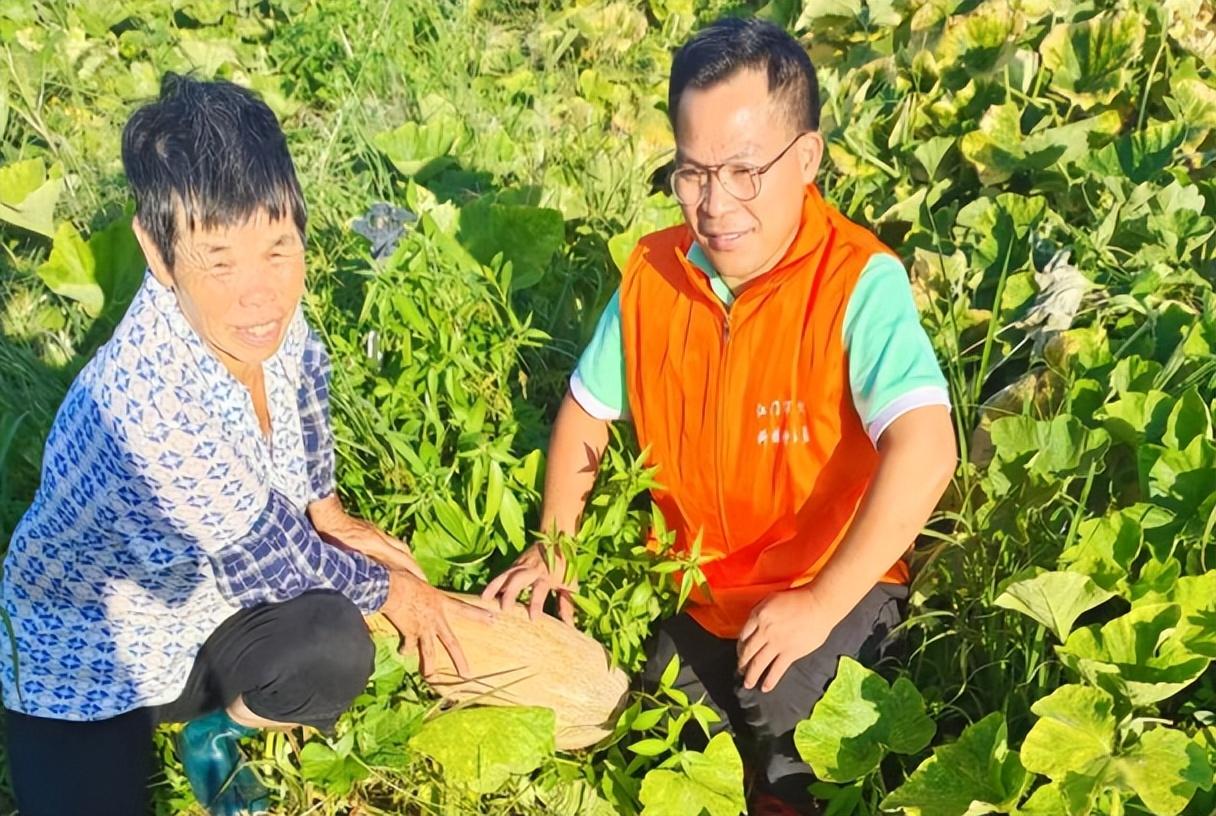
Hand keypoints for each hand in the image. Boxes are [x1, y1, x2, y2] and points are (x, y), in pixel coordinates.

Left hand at [311, 497, 425, 579]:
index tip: (423, 582)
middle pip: (405, 552)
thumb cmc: (330, 537)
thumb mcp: (342, 557)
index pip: (402, 559)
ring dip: (407, 557)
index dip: (414, 572)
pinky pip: (390, 540)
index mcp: (375, 545)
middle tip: (422, 580)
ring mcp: (376, 531)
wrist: (326, 514)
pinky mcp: (371, 528)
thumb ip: (358, 568)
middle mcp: (380, 537)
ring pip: (399, 545)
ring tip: (412, 570)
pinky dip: (396, 550)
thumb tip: (369, 582)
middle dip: (415, 567)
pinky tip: (393, 557)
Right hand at [381, 570, 490, 677]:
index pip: (465, 609)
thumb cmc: (404, 579)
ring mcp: (423, 628)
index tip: (493, 620)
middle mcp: (435, 618)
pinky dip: (405, 650)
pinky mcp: (409, 633)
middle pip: (451, 643)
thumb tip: (421, 582)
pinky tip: (402, 653)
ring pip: (429, 652)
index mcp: (441, 602)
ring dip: (430, 666)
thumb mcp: (420, 579)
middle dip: (459, 660)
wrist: (390, 587)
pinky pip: (408, 646)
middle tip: (467, 675)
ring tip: (432, 677)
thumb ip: (424, 586)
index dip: (479, 615)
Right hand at [481, 543, 576, 623]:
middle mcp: (532, 569)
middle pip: (518, 579)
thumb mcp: (570, 584)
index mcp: (547, 575)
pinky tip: (485, 594)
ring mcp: (520, 565)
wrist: (556, 539)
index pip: (540, 589)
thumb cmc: (565, 566)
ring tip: (484, 598)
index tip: (532, 618)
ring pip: (505, 575)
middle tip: (504, 608)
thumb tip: (570, 626)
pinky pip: (502, 574)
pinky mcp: (514, 564)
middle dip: (510, 593)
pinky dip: (493, 583)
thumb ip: (567, 604)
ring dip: (494, 586)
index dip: (536, 603)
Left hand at [737, 588, 831, 692]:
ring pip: (758, 663)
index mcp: (758, 616)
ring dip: (751, 675)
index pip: (743, 635)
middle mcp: (764, 631)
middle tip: (740, 670)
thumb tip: (753, 625)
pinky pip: (776, 670)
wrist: (819, 605)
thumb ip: (759, 611)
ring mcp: (776, 643)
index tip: (741, 652)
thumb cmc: (798, 598)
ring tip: (747, 683)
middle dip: (742, 663)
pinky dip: (769, 680)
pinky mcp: (790, 653)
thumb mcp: (771, 598)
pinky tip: (765, 687)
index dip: (740, 646)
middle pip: (748, 651)